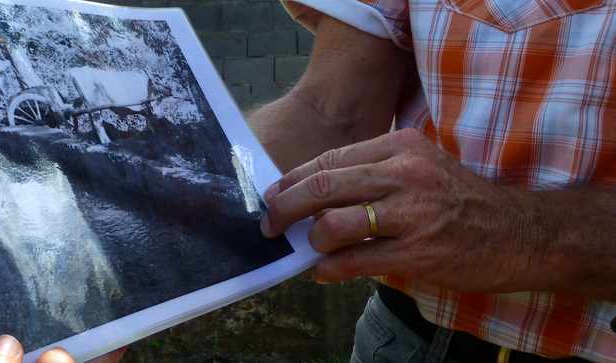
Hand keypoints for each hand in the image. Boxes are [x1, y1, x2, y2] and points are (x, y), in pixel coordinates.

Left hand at [261, 129, 547, 292]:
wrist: (520, 232)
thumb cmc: (460, 200)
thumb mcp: (421, 166)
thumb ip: (373, 172)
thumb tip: (314, 192)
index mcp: (401, 145)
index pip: (330, 159)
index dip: (293, 179)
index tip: (272, 194)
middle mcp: (404, 173)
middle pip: (323, 187)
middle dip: (285, 207)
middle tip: (269, 223)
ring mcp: (412, 213)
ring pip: (334, 224)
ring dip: (311, 241)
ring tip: (310, 248)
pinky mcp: (418, 252)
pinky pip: (355, 261)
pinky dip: (329, 269)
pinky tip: (323, 272)